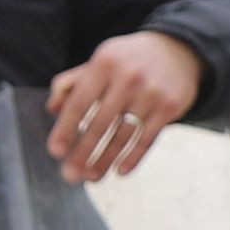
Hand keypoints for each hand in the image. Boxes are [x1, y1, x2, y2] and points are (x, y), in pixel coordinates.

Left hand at [43, 29, 201, 185]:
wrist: (176, 51)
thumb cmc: (128, 60)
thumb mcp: (100, 61)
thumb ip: (73, 82)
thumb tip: (53, 109)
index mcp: (104, 63)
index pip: (79, 102)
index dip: (66, 129)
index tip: (55, 152)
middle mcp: (128, 77)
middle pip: (99, 123)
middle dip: (83, 152)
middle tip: (70, 175)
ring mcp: (151, 93)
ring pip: (123, 135)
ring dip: (105, 159)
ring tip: (92, 177)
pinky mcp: (170, 107)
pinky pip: (148, 138)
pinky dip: (133, 157)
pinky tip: (120, 171)